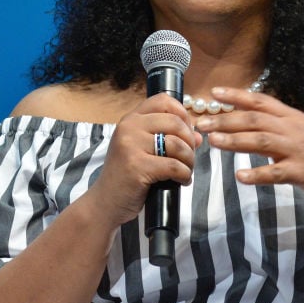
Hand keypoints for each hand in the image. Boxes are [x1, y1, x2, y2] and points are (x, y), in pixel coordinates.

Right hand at [86, 93, 201, 227]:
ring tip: (185, 171)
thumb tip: (198, 136)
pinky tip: (181, 181)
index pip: (163, 100)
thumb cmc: (127, 176)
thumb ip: (168, 139)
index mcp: (130, 119)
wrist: (106, 202)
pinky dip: (184, 175)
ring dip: (189, 160)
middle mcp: (128, 128)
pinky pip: (174, 166)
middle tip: (188, 157)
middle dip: (189, 141)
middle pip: (175, 122)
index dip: (182, 113)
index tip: (186, 132)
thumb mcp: (144, 151)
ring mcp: (131, 146)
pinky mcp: (137, 166)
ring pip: (177, 144)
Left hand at [194, 87, 303, 199]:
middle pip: (254, 119)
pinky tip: (240, 176)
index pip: (259, 100)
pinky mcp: (302, 172)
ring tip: (213, 142)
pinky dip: (257, 174)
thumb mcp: (301, 129)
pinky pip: (276, 172)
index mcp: (291, 117)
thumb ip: (276, 125)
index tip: (213, 93)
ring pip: (262, 141)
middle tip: (201, 123)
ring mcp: (297, 150)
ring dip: (235, 141)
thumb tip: (246, 121)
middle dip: (225, 120)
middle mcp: (292, 129)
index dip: (236, 95)